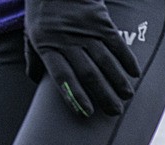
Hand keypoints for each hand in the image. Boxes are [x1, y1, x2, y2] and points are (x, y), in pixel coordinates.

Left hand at [24, 0, 140, 116]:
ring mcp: (85, 31)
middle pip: (88, 73)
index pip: (63, 76)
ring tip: (127, 96)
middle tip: (115, 111)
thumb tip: (34, 81)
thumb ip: (34, 57)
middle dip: (103, 94)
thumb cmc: (43, 12)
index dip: (75, 96)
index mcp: (47, 46)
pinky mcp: (101, 21)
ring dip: (118, 80)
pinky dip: (127, 58)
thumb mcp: (30, 33)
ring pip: (105, 60)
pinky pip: (117, 43)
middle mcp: (67, 40)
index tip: (87, 113)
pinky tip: (134, 73)